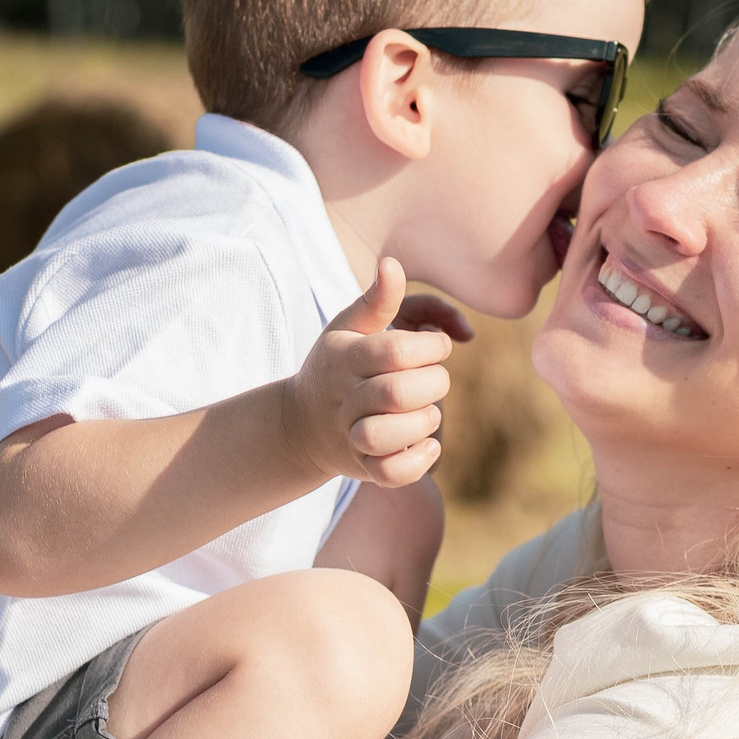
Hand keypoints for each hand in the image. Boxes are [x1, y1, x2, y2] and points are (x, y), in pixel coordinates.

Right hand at [282, 258, 464, 487]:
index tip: (436, 346)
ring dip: (422, 423)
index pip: (394, 351)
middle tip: (435, 379)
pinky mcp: (363, 468)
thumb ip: (378, 299)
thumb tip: (392, 264)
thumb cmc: (338, 366)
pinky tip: (429, 445)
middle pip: (398, 394)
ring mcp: (351, 436)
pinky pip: (390, 474)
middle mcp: (344, 398)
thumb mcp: (349, 327)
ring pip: (388, 436)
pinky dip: (416, 462)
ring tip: (428, 412)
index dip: (428, 346)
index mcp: (344, 358)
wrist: (302, 424)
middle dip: (432, 384)